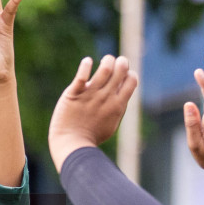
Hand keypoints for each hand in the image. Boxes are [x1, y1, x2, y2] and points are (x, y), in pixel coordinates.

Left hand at [48, 55, 137, 171]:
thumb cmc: (92, 136)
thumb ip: (118, 107)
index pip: (132, 80)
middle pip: (121, 69)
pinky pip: (82, 75)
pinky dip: (86, 65)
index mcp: (118, 105)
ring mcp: (90, 95)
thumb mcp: (112, 123)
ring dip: (107, 60)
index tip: (123, 75)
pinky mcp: (74, 93)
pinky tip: (87, 62)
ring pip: (105, 68)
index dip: (130, 73)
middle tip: (114, 63)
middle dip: (121, 62)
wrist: (71, 144)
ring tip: (103, 62)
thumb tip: (122, 92)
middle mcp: (106, 97)